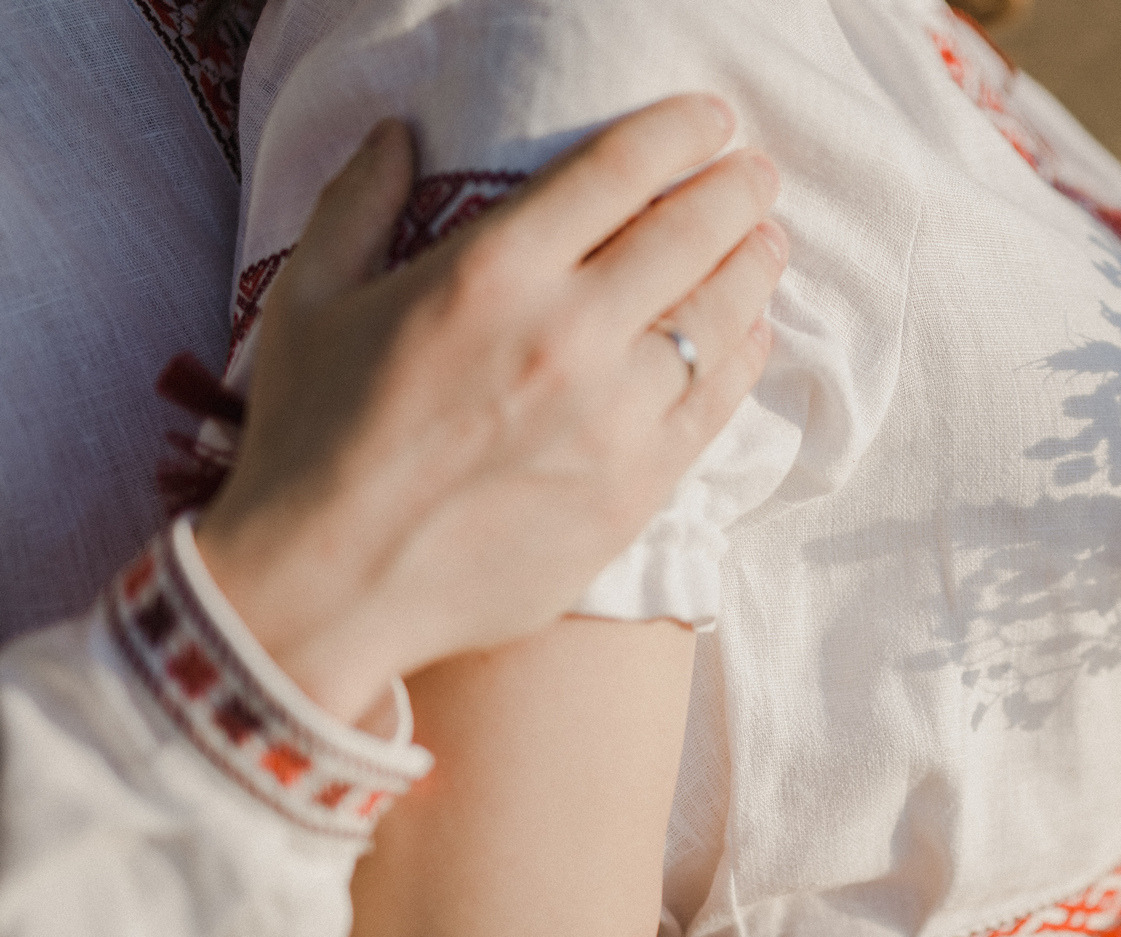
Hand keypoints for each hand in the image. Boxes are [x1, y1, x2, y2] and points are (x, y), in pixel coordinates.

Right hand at [197, 95, 784, 723]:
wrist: (331, 587)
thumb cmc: (309, 442)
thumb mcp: (309, 300)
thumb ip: (356, 202)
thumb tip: (396, 132)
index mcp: (490, 273)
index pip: (617, 171)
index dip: (680, 132)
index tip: (711, 120)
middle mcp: (566, 336)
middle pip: (689, 234)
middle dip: (737, 189)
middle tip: (757, 174)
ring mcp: (613, 418)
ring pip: (719, 319)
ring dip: (753, 268)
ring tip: (767, 243)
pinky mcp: (637, 489)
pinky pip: (717, 406)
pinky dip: (744, 357)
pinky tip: (751, 334)